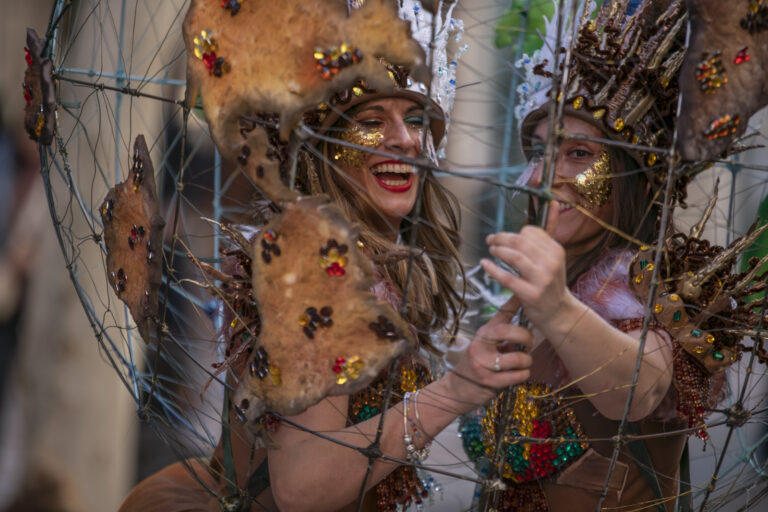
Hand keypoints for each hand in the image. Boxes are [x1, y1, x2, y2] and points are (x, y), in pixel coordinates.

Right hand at [444, 296, 532, 406]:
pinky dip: (524, 374)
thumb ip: (501, 337)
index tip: (523, 296)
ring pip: (517, 358)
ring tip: (525, 363)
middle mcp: (480, 346)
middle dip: (525, 336)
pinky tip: (520, 374)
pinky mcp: (489, 381)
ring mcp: (484, 364)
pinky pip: (517, 376)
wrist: (457, 389)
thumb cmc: (477, 365)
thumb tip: (527, 328)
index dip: (513, 304)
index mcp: (482, 334)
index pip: (500, 315)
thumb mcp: (485, 347)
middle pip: (506, 331)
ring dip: (527, 361)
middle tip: (530, 343)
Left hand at [481, 203, 573, 328]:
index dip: (515, 233)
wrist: (557, 311)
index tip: (505, 237)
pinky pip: (507, 278)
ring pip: (514, 258)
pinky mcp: (531, 294)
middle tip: (490, 240)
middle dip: (501, 239)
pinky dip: (493, 269)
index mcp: (556, 251)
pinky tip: (485, 264)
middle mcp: (551, 263)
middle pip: (520, 242)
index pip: (530, 232)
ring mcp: (542, 280)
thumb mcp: (553, 256)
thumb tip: (554, 202)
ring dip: (498, 251)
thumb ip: (549, 230)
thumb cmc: (550, 280)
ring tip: (491, 250)